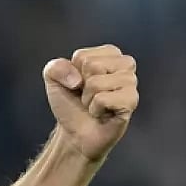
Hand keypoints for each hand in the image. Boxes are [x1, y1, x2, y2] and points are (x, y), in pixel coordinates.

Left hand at [42, 45, 138, 161]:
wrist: (75, 132)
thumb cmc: (70, 103)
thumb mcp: (53, 79)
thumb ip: (56, 67)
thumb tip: (77, 79)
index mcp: (108, 53)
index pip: (82, 56)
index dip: (72, 73)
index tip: (78, 84)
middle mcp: (124, 64)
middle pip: (92, 66)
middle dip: (82, 85)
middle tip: (87, 96)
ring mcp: (131, 82)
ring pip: (96, 83)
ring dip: (88, 98)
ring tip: (95, 104)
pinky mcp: (132, 101)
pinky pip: (103, 99)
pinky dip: (95, 109)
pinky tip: (103, 113)